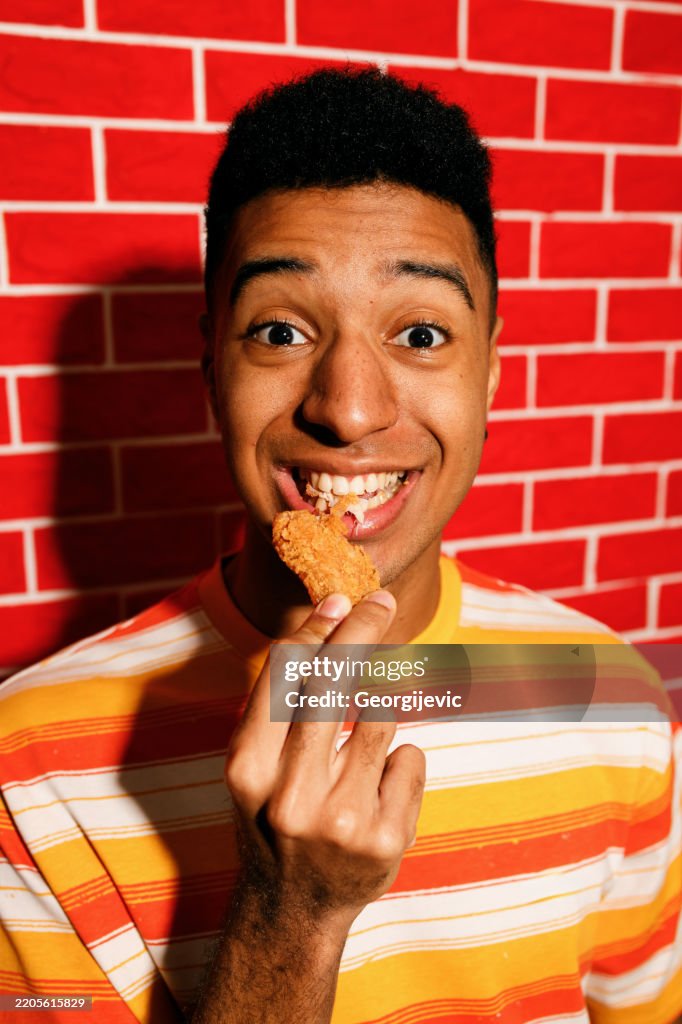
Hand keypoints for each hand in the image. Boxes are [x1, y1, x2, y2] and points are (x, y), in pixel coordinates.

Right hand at [225, 590, 425, 935]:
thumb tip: (331, 614)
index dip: (318, 628)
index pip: (286, 675)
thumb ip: (283, 699)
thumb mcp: (254, 764)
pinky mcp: (385, 839)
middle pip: (335, 682)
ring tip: (358, 751)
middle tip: (383, 601)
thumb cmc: (274, 815)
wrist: (292, 910)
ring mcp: (341, 820)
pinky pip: (410, 759)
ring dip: (378, 715)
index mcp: (247, 768)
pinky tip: (375, 796)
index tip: (342, 600)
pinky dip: (399, 765)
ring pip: (381, 716)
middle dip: (363, 631)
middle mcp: (290, 794)